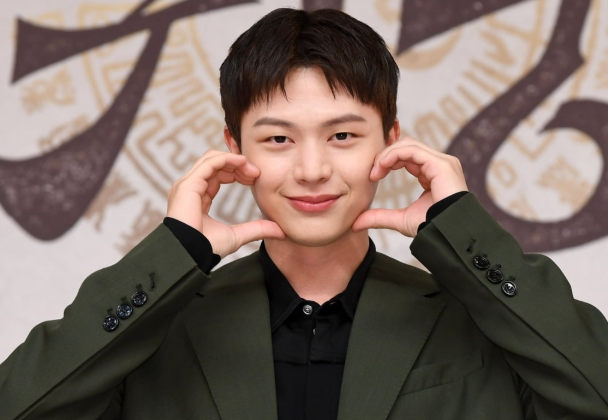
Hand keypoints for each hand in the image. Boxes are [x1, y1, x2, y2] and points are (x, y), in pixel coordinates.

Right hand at [167, 150, 284, 257]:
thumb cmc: (207, 249)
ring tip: (252, 169)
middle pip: (215, 164)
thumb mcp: (238, 235)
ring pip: (212, 159)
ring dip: (234, 160)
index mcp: (197, 197)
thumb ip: (257, 229)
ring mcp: (186, 185)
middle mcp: (190, 188)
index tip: (255, 179)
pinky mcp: (188, 185)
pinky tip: (242, 162)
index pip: (217, 175)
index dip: (237, 173)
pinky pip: (209, 163)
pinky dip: (227, 159)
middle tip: (257, 173)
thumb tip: (280, 231)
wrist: (192, 257)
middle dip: (238, 165)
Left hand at [352, 137, 467, 236]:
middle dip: (385, 155)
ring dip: (387, 154)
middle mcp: (439, 164)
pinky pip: (413, 150)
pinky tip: (382, 166)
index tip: (372, 177)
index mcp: (432, 173)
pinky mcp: (442, 164)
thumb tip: (355, 223)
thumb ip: (379, 217)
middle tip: (372, 173)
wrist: (447, 235)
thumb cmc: (431, 228)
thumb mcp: (400, 220)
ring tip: (375, 171)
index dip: (387, 161)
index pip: (407, 155)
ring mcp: (442, 162)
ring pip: (408, 145)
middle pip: (406, 146)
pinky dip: (394, 154)